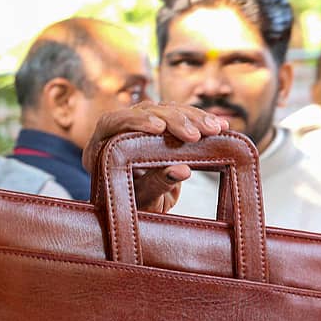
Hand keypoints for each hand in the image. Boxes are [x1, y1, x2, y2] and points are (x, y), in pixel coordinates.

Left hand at [81, 102, 229, 212]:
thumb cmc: (138, 209)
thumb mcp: (144, 201)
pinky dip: (201, 120)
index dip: (135, 121)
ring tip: (216, 129)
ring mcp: (139, 126)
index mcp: (100, 148)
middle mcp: (117, 132)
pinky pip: (180, 116)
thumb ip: (156, 184)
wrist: (147, 211)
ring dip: (193, 117)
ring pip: (165, 109)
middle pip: (143, 112)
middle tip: (197, 135)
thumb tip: (182, 170)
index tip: (159, 127)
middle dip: (173, 120)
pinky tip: (221, 126)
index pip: (112, 123)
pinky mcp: (160, 126)